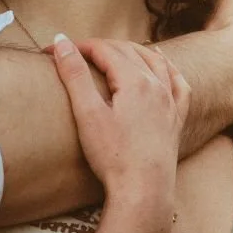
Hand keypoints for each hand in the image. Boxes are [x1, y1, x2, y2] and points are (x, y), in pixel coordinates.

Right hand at [50, 35, 187, 232]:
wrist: (143, 191)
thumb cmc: (113, 155)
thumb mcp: (87, 113)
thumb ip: (75, 74)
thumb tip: (62, 41)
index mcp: (135, 81)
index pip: (104, 50)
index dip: (78, 47)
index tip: (54, 50)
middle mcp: (157, 86)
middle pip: (128, 52)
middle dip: (101, 47)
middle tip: (77, 52)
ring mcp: (171, 102)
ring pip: (155, 63)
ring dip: (134, 51)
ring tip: (116, 49)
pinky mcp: (177, 120)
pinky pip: (178, 84)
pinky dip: (168, 69)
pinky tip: (162, 66)